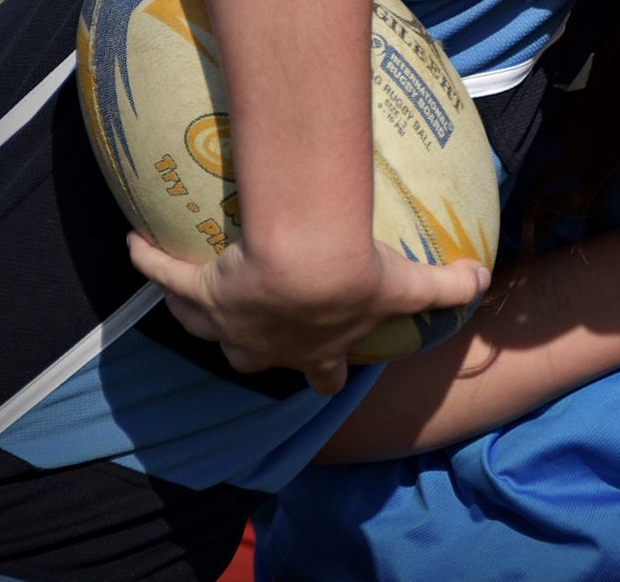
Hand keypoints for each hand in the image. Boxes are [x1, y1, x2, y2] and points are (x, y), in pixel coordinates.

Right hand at [127, 232, 489, 394]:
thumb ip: (449, 285)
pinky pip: (166, 277)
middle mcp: (267, 344)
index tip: (327, 375)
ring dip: (198, 315)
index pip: (323, 376)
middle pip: (252, 360)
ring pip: (205, 329)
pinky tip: (137, 243)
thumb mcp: (412, 283)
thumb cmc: (359, 278)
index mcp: (317, 349)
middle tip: (255, 329)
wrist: (307, 262)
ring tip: (192, 292)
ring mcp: (228, 322)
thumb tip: (482, 278)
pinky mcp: (200, 290)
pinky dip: (151, 262)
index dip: (326, 376)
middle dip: (253, 350)